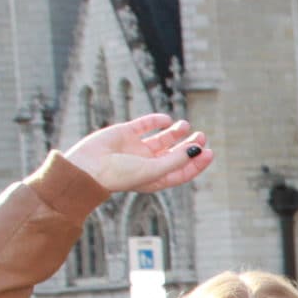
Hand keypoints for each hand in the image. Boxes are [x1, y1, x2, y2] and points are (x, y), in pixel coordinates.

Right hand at [63, 114, 211, 194]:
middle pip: (175, 153)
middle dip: (189, 144)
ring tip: (185, 125)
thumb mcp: (153, 170)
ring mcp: (136, 148)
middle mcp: (147, 164)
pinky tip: (166, 120)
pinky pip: (144, 125)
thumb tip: (197, 149)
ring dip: (176, 132)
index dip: (197, 162)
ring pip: (162, 138)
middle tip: (201, 135)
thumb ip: (175, 160)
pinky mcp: (125, 133)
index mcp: (156, 178)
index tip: (209, 151)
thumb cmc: (120, 175)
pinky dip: (156, 121)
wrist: (88, 167)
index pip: (182, 171)